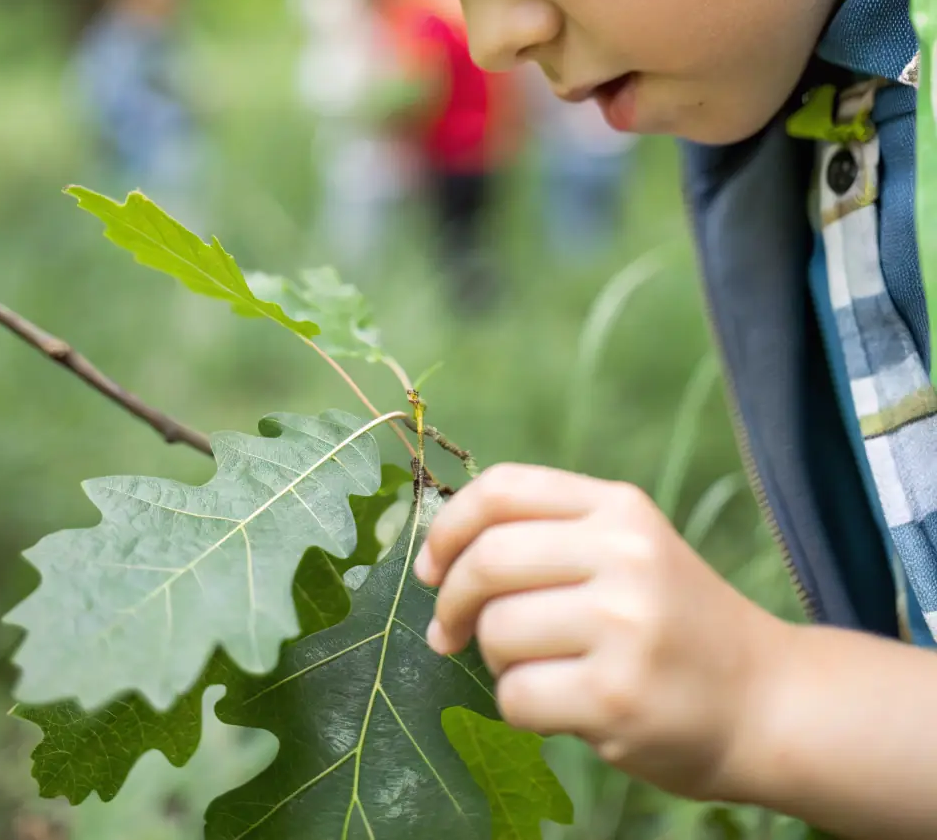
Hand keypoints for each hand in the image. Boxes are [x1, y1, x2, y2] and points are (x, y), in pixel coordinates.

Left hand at [414, 463, 785, 799]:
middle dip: (449, 600)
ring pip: (496, 631)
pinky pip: (516, 696)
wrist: (768, 701)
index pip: (504, 489)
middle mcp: (625, 554)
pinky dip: (519, 708)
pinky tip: (557, 708)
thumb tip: (439, 554)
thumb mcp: (629, 550)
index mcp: (620, 508)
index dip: (448, 526)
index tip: (429, 566)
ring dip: (493, 660)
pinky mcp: (617, 696)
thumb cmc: (676, 624)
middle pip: (488, 559)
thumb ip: (550, 535)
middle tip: (446, 632)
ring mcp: (625, 625)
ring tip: (534, 669)